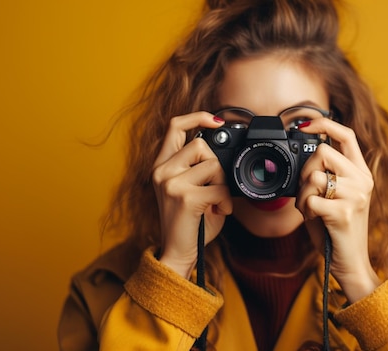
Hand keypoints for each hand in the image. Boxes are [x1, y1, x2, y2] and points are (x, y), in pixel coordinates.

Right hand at [152, 112, 232, 277]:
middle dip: (217, 167)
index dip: (197, 117)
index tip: (217, 121)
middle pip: (201, 145)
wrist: (178, 253)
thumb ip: (198, 167)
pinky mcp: (185, 197)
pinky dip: (226, 201)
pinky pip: (220, 188)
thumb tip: (221, 147)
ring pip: (212, 165)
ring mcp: (171, 183)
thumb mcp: (190, 188)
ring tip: (215, 201)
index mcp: (161, 166)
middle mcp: (162, 171)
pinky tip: (219, 211)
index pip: (175, 126)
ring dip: (222, 184)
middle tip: (215, 188)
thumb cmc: (190, 222)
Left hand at [295, 119, 379, 301]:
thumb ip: (327, 174)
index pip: (346, 135)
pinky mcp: (343, 213)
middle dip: (305, 170)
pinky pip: (309, 199)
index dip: (324, 124)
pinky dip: (304, 209)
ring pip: (314, 176)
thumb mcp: (335, 196)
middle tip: (306, 190)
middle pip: (323, 152)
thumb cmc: (336, 229)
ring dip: (303, 194)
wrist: (349, 262)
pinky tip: (314, 219)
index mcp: (361, 173)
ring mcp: (355, 196)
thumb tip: (306, 154)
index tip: (305, 124)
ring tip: (311, 208)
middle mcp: (362, 180)